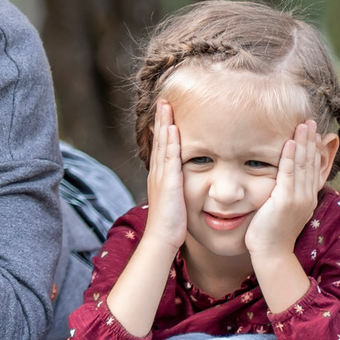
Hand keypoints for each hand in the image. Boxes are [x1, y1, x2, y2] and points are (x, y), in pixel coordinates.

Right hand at [140, 101, 190, 251]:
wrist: (162, 239)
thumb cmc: (171, 226)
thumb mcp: (174, 204)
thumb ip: (177, 192)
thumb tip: (182, 188)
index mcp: (160, 177)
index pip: (161, 148)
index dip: (163, 129)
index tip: (165, 113)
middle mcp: (157, 173)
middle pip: (158, 140)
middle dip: (160, 119)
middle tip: (163, 101)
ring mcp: (161, 176)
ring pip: (162, 144)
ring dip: (164, 123)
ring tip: (166, 105)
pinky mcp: (168, 182)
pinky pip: (169, 156)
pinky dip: (170, 140)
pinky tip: (173, 127)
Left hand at [245, 119, 326, 265]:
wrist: (271, 253)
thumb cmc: (270, 232)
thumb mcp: (281, 210)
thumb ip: (284, 194)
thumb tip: (279, 184)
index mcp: (307, 198)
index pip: (313, 169)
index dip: (313, 150)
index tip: (313, 133)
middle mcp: (307, 196)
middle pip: (311, 163)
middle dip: (311, 141)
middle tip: (310, 121)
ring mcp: (298, 198)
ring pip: (303, 165)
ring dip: (303, 143)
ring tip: (303, 125)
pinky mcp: (286, 200)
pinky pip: (289, 173)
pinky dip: (290, 157)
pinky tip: (290, 142)